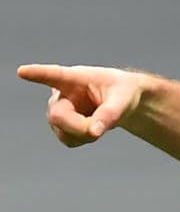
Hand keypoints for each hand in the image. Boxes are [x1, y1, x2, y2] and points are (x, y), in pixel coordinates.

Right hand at [18, 64, 144, 145]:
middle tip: (98, 131)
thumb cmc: (123, 92)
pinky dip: (84, 139)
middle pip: (57, 116)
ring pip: (63, 131)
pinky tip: (93, 129)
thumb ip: (110, 113)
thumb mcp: (124, 99)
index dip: (37, 74)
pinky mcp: (61, 126)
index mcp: (75, 78)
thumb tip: (93, 132)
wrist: (123, 103)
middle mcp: (61, 94)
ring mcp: (59, 111)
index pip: (54, 75)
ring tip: (100, 123)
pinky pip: (68, 140)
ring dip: (84, 134)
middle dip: (78, 127)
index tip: (23, 71)